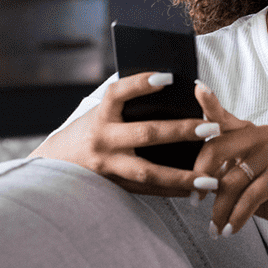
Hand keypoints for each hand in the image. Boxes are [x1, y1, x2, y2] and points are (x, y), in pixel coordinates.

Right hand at [31, 72, 222, 196]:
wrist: (56, 165)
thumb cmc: (89, 129)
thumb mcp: (102, 112)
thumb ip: (129, 104)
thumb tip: (172, 88)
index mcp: (100, 115)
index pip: (118, 93)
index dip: (140, 84)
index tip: (169, 76)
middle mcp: (103, 140)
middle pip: (145, 134)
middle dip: (180, 131)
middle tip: (212, 128)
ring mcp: (108, 166)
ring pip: (149, 173)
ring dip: (183, 177)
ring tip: (211, 179)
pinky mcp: (115, 186)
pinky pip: (148, 191)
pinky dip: (173, 190)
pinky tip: (197, 189)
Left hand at [192, 83, 267, 237]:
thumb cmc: (264, 190)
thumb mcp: (239, 175)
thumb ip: (220, 167)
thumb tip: (187, 177)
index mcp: (245, 131)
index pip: (220, 115)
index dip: (208, 101)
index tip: (197, 87)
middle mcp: (259, 134)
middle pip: (215, 149)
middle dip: (199, 179)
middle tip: (194, 201)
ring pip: (231, 181)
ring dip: (219, 210)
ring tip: (215, 227)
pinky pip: (249, 197)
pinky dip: (236, 217)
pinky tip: (229, 230)